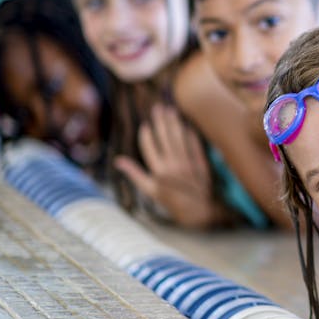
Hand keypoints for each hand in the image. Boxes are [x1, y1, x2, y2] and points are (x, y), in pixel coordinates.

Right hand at [115, 103, 216, 227]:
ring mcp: (188, 162)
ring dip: (174, 122)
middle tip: (158, 108)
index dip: (146, 134)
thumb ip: (134, 174)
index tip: (145, 124)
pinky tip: (186, 124)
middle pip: (165, 136)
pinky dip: (189, 133)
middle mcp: (173, 164)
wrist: (199, 211)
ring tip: (170, 110)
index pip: (149, 146)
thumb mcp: (150, 190)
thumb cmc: (171, 202)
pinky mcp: (201, 162)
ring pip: (179, 136)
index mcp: (159, 171)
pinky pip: (194, 143)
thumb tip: (117, 161)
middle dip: (160, 120)